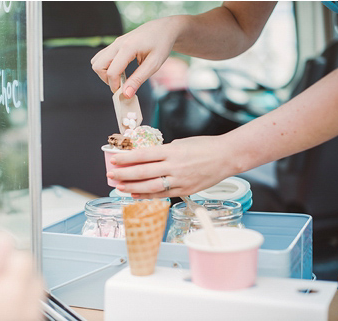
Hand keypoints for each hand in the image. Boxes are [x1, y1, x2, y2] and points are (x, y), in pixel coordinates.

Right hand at [91, 17, 185, 96]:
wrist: (165, 28)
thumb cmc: (162, 44)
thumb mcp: (154, 64)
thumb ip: (138, 79)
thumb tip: (126, 94)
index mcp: (128, 47)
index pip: (111, 71)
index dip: (114, 86)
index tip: (124, 92)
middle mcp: (118, 43)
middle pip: (98, 66)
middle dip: (106, 79)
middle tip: (121, 84)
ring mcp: (116, 42)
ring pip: (97, 61)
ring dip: (105, 72)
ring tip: (122, 76)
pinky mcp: (116, 43)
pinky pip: (103, 57)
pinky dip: (108, 66)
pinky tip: (122, 69)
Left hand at [107, 136, 235, 197]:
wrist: (226, 157)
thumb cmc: (205, 146)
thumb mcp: (183, 142)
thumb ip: (166, 151)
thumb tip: (150, 157)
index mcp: (173, 151)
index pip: (144, 155)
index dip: (127, 158)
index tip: (115, 159)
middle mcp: (174, 166)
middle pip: (143, 172)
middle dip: (124, 174)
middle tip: (111, 175)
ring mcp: (180, 180)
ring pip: (150, 186)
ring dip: (132, 187)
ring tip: (119, 186)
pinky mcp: (185, 191)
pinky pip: (162, 195)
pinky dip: (147, 195)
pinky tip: (136, 193)